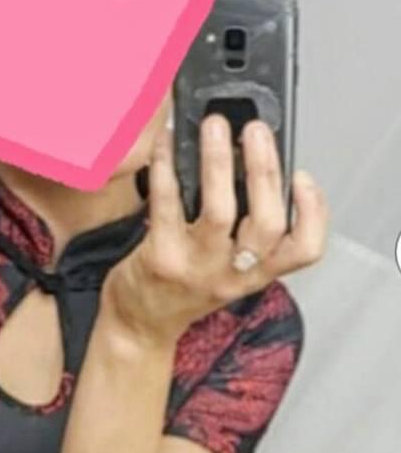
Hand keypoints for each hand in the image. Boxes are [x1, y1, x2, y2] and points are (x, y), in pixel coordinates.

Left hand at [101, 112, 328, 346]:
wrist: (138, 325)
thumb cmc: (180, 290)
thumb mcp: (225, 269)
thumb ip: (242, 231)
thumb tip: (245, 164)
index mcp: (255, 274)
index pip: (304, 250)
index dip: (313, 213)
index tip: (303, 178)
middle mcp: (232, 275)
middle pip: (267, 223)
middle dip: (265, 170)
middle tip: (256, 131)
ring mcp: (196, 268)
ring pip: (220, 212)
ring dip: (218, 162)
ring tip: (215, 127)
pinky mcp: (160, 260)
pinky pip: (167, 206)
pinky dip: (167, 169)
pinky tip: (166, 146)